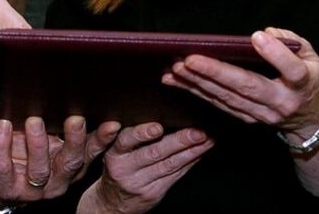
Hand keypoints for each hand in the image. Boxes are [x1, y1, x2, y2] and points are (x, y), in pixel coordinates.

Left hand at [0, 116, 119, 206]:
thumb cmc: (26, 153)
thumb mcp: (49, 140)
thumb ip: (60, 125)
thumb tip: (72, 94)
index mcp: (71, 165)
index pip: (91, 151)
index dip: (102, 139)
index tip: (112, 124)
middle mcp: (57, 179)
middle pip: (70, 162)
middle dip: (74, 140)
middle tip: (75, 118)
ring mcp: (34, 188)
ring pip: (39, 169)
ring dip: (38, 143)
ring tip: (34, 120)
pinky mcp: (9, 188)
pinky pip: (5, 169)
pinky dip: (3, 147)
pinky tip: (3, 127)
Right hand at [79, 122, 212, 212]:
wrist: (112, 202)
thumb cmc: (118, 168)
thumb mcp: (115, 152)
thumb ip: (130, 137)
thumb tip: (161, 115)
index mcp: (114, 154)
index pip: (126, 141)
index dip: (142, 134)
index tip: (158, 127)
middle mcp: (126, 169)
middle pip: (154, 153)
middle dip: (178, 141)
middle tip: (197, 132)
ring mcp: (141, 182)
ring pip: (169, 165)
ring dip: (191, 151)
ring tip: (206, 139)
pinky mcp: (154, 192)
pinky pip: (175, 175)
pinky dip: (189, 162)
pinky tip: (200, 152)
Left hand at [162, 28, 318, 138]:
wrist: (313, 118)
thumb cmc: (309, 77)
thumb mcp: (310, 56)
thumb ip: (290, 42)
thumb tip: (264, 34)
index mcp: (303, 83)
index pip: (292, 70)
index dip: (275, 54)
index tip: (257, 37)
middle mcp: (281, 102)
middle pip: (248, 87)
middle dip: (216, 72)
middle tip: (189, 59)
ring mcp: (262, 114)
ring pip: (226, 98)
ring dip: (197, 83)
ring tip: (174, 67)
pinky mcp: (247, 118)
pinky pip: (218, 104)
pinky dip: (194, 91)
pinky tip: (174, 80)